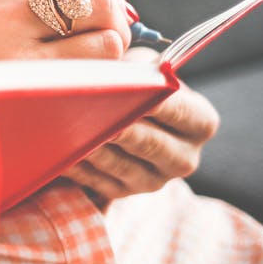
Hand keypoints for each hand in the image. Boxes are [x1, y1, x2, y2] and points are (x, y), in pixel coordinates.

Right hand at [0, 0, 132, 88]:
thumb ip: (50, 4)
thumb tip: (127, 13)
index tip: (96, 16)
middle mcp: (3, 10)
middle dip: (115, 24)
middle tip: (105, 49)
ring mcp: (12, 51)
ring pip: (107, 38)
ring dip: (110, 59)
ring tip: (89, 72)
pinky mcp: (24, 89)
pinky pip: (96, 77)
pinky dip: (103, 84)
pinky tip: (81, 92)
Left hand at [64, 77, 219, 199]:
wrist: (129, 116)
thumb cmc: (139, 84)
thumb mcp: (147, 70)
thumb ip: (141, 71)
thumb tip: (121, 72)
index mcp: (200, 124)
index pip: (181, 112)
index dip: (156, 101)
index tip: (134, 90)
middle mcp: (184, 158)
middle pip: (152, 144)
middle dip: (122, 128)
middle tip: (96, 114)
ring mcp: (154, 181)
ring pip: (121, 166)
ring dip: (95, 148)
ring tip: (72, 132)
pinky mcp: (124, 193)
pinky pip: (98, 182)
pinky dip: (79, 167)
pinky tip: (61, 152)